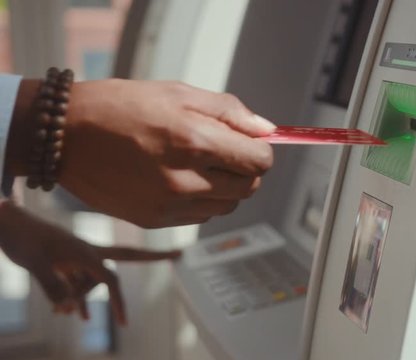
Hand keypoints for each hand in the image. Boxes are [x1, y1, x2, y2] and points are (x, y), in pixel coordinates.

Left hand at [0, 201, 180, 324]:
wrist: (6, 221)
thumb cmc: (21, 238)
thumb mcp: (35, 265)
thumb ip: (53, 288)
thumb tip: (68, 311)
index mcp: (85, 252)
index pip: (111, 280)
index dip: (119, 302)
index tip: (124, 323)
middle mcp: (87, 253)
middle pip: (114, 270)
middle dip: (146, 263)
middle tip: (179, 255)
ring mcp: (77, 256)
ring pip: (89, 282)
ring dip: (81, 297)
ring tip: (60, 311)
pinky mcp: (65, 260)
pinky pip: (79, 282)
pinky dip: (79, 297)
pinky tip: (80, 316)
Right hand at [8, 79, 275, 227]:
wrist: (66, 137)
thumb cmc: (121, 106)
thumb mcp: (178, 92)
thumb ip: (229, 112)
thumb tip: (267, 130)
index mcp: (194, 142)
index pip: (259, 161)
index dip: (261, 150)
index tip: (250, 142)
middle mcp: (185, 180)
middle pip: (249, 187)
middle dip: (245, 168)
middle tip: (224, 150)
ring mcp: (170, 205)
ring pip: (228, 205)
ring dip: (226, 186)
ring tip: (199, 164)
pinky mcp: (155, 220)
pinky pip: (201, 216)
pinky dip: (203, 200)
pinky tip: (181, 179)